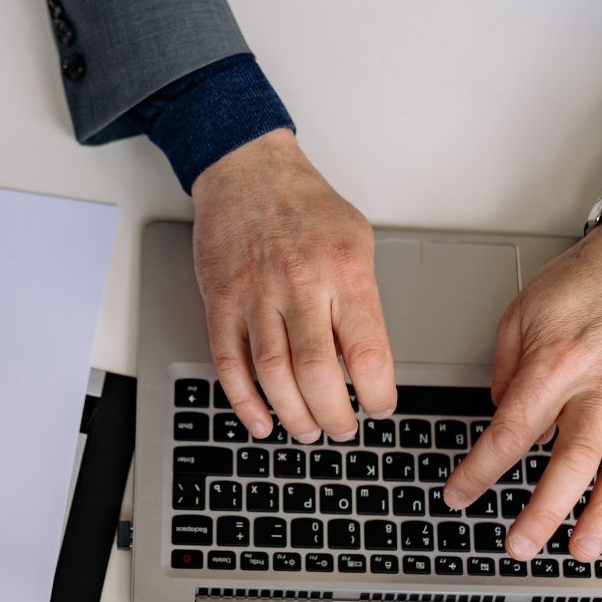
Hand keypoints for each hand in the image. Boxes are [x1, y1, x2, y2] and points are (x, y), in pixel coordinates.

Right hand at [191, 129, 396, 441]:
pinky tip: (260, 420)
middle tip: (342, 431)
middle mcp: (300, 285)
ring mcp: (255, 295)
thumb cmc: (306, 206)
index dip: (376, 393)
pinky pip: (229, 363)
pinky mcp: (220, 302)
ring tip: (308, 431)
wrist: (246, 170)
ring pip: (273, 375)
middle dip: (334, 416)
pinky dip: (244, 400)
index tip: (380, 408)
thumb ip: (363, 299)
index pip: (366, 351)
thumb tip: (369, 360)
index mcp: (343, 271)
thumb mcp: (357, 242)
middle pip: (317, 373)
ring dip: (292, 415)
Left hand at [443, 220, 601, 560]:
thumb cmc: (584, 280)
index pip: (511, 431)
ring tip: (583, 549)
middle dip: (544, 511)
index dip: (481, 470)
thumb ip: (506, 370)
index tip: (460, 494)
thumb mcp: (522, 313)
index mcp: (554, 365)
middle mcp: (598, 387)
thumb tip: (502, 415)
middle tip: (521, 545)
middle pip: (572, 462)